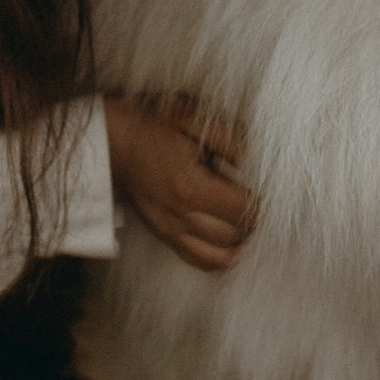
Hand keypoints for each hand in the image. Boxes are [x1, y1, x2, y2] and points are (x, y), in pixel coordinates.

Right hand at [103, 94, 254, 271]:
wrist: (111, 141)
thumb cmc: (153, 125)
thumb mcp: (192, 117)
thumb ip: (230, 139)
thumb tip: (259, 160)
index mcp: (191, 186)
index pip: (245, 210)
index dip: (264, 202)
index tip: (268, 188)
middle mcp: (181, 215)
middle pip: (236, 236)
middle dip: (253, 221)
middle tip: (256, 199)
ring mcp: (171, 230)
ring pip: (222, 257)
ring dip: (240, 241)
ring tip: (243, 219)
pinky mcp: (165, 236)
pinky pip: (200, 261)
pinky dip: (220, 256)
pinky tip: (227, 236)